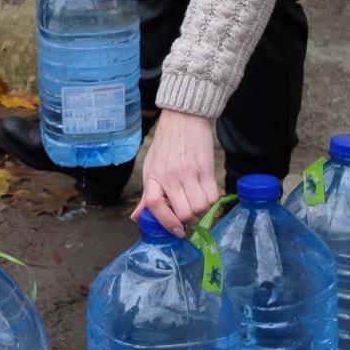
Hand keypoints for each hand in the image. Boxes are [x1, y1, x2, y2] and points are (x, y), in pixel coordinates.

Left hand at [136, 109, 220, 236]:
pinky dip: (211, 202)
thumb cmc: (165, 143)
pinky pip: (213, 196)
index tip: (176, 231)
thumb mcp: (150, 166)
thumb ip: (146, 195)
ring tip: (197, 204)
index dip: (166, 223)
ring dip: (201, 212)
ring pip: (200, 207)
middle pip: (183, 213)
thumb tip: (137, 217)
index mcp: (154, 176)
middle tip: (188, 215)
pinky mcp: (207, 168)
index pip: (156, 205)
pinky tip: (206, 195)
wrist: (183, 118)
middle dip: (187, 220)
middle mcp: (171, 176)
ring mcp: (190, 173)